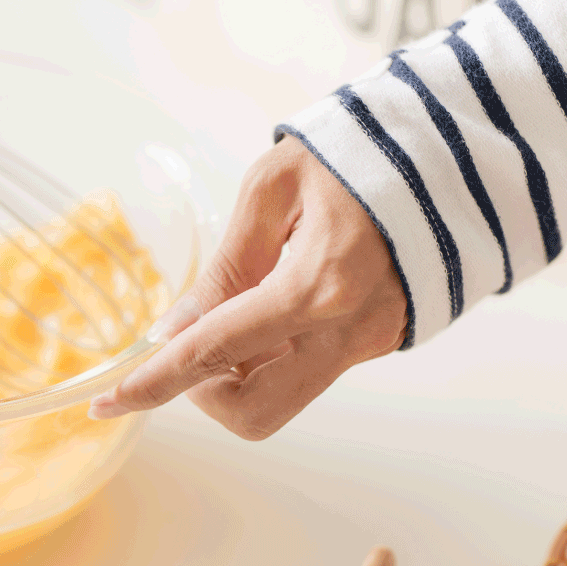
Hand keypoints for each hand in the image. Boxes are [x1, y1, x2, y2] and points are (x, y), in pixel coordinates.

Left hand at [89, 135, 407, 439]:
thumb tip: (176, 329)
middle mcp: (344, 332)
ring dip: (237, 374)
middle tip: (197, 332)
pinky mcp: (378, 344)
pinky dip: (270, 355)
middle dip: (203, 391)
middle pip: (248, 412)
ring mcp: (367, 345)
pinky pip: (306, 372)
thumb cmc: (361, 153)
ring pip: (278, 403)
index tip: (106, 403)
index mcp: (316, 285)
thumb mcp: (277, 186)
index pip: (212, 353)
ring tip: (241, 302)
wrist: (460, 155)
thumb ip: (226, 264)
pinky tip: (273, 300)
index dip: (152, 383)